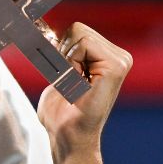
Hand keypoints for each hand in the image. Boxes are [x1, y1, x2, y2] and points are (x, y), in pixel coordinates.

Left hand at [37, 22, 131, 163]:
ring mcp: (120, 61)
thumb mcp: (59, 70)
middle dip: (64, 53)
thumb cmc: (62, 109)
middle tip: (71, 81)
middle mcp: (119, 56)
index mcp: (109, 55)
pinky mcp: (116, 67)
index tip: (67, 75)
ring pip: (78, 34)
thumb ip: (59, 49)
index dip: (62, 49)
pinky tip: (78, 83)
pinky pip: (83, 43)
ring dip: (67, 60)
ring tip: (76, 84)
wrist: (68, 134)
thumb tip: (42, 28)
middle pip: (77, 28)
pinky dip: (71, 62)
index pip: (76, 29)